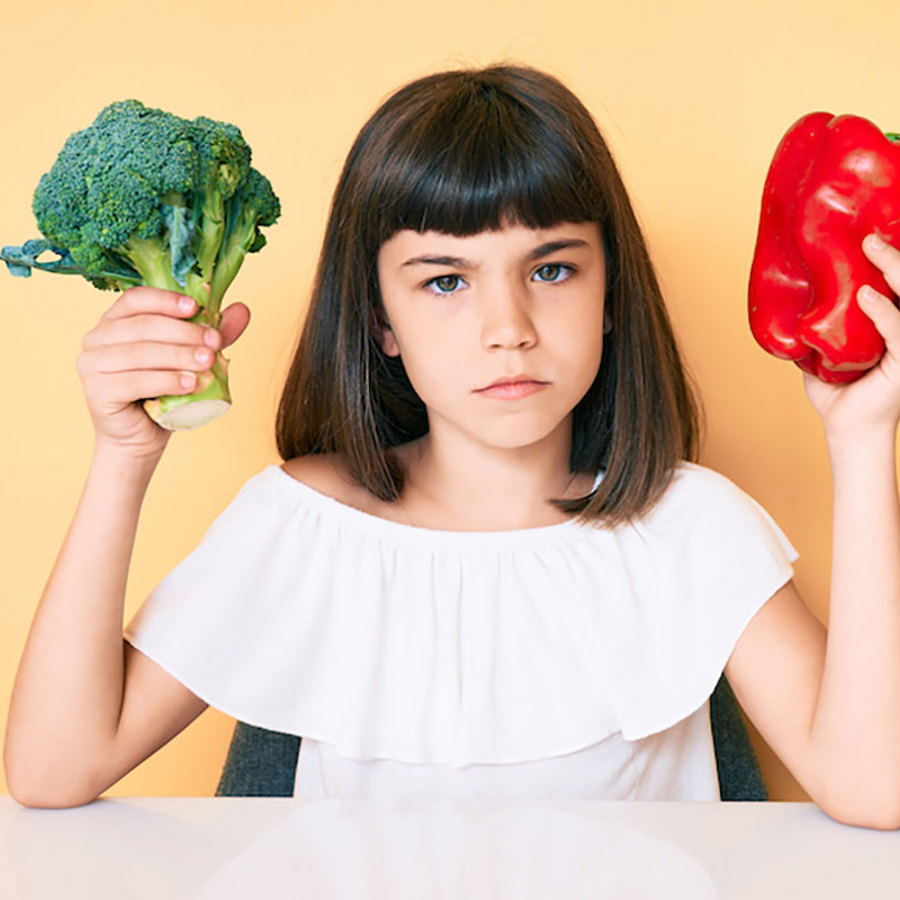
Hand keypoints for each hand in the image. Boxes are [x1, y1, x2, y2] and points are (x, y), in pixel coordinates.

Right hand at [77, 287, 250, 459]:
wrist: (142, 437)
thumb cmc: (163, 393)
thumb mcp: (191, 357)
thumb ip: (211, 332)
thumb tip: (243, 309)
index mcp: (114, 321)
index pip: (136, 299)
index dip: (166, 300)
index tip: (196, 308)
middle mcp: (96, 338)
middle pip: (142, 326)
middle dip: (183, 332)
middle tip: (214, 342)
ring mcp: (91, 365)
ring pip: (140, 353)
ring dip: (178, 356)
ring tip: (208, 363)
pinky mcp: (97, 392)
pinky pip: (134, 382)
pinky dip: (166, 381)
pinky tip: (190, 384)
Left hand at [802, 233, 899, 441]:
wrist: (844, 424)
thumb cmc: (836, 388)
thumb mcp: (820, 347)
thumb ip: (815, 323)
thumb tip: (786, 298)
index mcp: (892, 320)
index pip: (897, 283)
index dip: (890, 258)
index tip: (869, 233)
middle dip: (893, 256)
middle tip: (868, 236)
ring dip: (893, 270)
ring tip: (870, 250)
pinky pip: (899, 330)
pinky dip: (883, 311)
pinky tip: (866, 296)